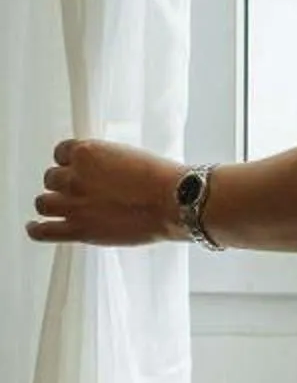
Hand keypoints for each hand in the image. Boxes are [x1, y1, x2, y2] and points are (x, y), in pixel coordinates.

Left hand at [26, 139, 182, 246]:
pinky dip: (36, 228)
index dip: (68, 160)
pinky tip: (36, 226)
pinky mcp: (77, 230)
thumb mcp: (131, 156)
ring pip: (42, 202)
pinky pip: (42, 231)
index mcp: (88, 153)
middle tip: (77, 188)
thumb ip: (107, 163)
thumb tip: (101, 173)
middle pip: (51, 178)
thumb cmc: (163, 179)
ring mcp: (73, 205)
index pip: (61, 151)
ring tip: (60, 206)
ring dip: (51, 203)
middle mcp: (74, 177)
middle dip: (63, 183)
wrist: (174, 202)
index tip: (74, 165)